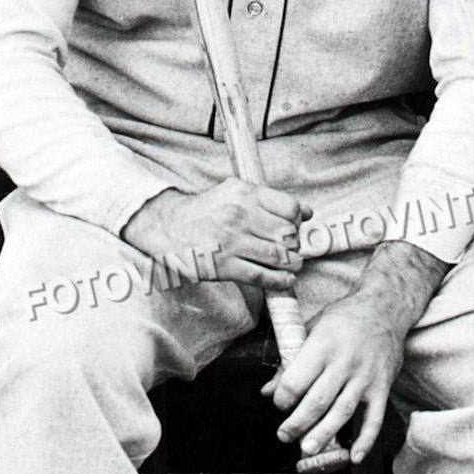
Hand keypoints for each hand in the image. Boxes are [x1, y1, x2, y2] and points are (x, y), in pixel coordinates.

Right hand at [121, 178, 306, 293]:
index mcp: (244, 194)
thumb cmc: (206, 211)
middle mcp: (239, 216)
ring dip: (292, 264)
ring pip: (279, 257)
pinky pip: (262, 277)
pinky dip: (280, 281)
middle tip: (292, 250)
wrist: (167, 227)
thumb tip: (306, 212)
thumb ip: (269, 200)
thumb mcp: (234, 192)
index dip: (298, 222)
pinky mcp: (223, 266)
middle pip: (288, 235)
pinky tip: (284, 280)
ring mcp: (231, 242)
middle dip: (296, 245)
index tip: (295, 228)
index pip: (289, 209)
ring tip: (291, 265)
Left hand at [264, 241, 444, 464]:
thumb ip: (290, 361)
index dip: (283, 397)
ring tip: (306, 449)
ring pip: (342, 412)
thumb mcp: (312, 328)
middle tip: (284, 435)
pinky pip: (375, 418)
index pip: (297, 379)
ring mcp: (366, 376)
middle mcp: (345, 362)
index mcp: (323, 345)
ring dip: (323, 434)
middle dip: (297, 423)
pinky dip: (366, 440)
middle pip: (317, 401)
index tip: (279, 403)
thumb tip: (266, 391)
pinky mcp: (382, 386)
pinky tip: (354, 458)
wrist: (385, 307)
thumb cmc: (343, 318)